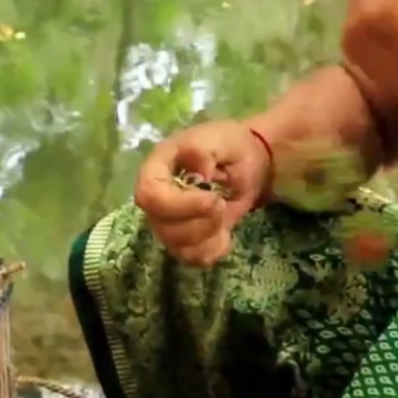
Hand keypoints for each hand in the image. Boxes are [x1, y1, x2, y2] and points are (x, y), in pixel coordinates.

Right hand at [132, 120, 271, 266]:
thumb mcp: (220, 139)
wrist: (248, 162)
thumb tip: (201, 174)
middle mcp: (156, 199)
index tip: (213, 200)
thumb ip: (204, 151)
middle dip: (200, 222)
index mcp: (157, 169)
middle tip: (223, 204)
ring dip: (208, 237)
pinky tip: (225, 234)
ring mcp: (168, 223)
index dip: (179, 205)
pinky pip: (192, 258)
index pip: (149, 195)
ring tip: (225, 215)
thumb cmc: (230, 147)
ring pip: (177, 246)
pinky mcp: (184, 241)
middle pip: (163, 226)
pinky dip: (213, 251)